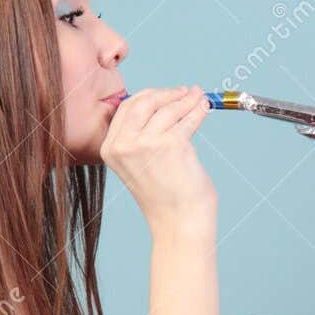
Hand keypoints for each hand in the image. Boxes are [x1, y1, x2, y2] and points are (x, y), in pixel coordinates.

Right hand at [100, 86, 216, 234]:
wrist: (179, 222)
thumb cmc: (165, 196)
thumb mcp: (140, 163)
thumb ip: (141, 136)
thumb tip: (164, 103)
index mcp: (110, 149)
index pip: (127, 108)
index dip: (150, 96)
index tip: (167, 94)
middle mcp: (123, 145)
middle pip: (144, 101)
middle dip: (167, 93)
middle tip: (185, 92)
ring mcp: (146, 144)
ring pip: (169, 108)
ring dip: (187, 100)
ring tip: (199, 97)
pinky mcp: (171, 145)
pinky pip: (187, 119)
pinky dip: (198, 110)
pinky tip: (204, 107)